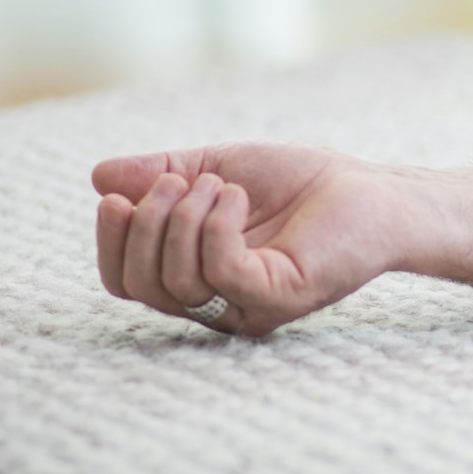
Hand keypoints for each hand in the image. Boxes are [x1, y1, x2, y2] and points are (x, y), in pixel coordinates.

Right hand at [92, 144, 405, 336]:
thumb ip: (161, 175)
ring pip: (175, 281)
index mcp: (197, 278)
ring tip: (219, 183)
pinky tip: (237, 196)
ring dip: (183, 218)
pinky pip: (219, 270)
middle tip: (177, 182)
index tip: (115, 198)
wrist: (372, 189)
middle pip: (140, 286)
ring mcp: (247, 306)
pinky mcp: (278, 297)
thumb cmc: (301, 183)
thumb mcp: (217, 167)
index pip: (126, 282)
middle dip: (146, 226)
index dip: (111, 243)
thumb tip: (100, 177)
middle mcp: (217, 303)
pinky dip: (215, 225)